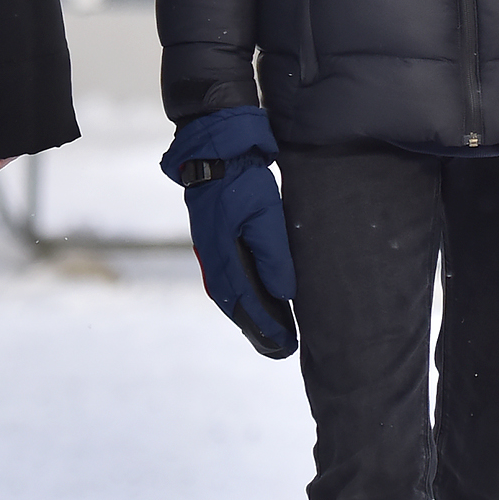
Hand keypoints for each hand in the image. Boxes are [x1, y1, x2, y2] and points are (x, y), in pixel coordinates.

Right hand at [162, 108, 296, 358]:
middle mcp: (212, 260)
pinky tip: (260, 303)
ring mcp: (211, 252)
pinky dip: (245, 299)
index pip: (246, 303)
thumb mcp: (265, 213)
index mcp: (221, 256)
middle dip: (259, 330)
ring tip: (274, 335)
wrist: (215, 149)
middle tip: (283, 350)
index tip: (287, 346)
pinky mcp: (216, 243)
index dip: (266, 327)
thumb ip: (273, 254)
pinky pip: (229, 281)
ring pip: (232, 295)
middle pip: (236, 306)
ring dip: (252, 316)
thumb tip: (284, 294)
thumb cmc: (242, 179)